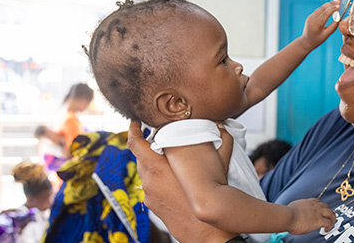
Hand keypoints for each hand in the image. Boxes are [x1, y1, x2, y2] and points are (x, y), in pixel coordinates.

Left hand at [127, 121, 237, 242]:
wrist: (209, 236)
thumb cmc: (213, 202)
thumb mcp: (219, 167)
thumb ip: (221, 143)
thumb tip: (221, 127)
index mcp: (159, 170)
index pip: (135, 144)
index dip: (132, 130)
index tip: (135, 122)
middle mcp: (150, 182)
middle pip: (141, 157)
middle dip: (149, 146)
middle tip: (161, 137)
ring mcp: (150, 196)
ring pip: (146, 173)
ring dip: (154, 163)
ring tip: (171, 159)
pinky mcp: (154, 207)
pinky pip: (152, 187)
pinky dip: (158, 178)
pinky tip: (175, 179)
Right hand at [287, 198, 335, 234]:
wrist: (288, 216)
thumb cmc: (288, 214)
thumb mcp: (294, 207)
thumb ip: (298, 209)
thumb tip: (295, 213)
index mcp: (308, 202)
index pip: (318, 202)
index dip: (320, 207)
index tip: (319, 212)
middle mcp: (315, 206)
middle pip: (327, 206)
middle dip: (328, 212)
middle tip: (327, 218)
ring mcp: (318, 213)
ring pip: (331, 213)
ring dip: (332, 219)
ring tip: (330, 224)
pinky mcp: (319, 220)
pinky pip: (329, 223)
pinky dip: (330, 226)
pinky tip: (326, 229)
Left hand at [299, 0, 340, 50]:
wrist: (306, 41)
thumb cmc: (317, 40)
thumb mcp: (326, 35)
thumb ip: (333, 27)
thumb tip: (340, 19)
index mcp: (316, 24)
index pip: (325, 14)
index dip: (333, 9)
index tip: (339, 6)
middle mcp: (312, 19)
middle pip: (323, 9)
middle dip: (331, 4)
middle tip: (338, 0)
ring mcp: (310, 17)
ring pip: (320, 8)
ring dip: (328, 4)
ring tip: (335, 1)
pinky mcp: (310, 16)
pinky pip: (318, 10)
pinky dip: (324, 7)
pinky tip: (329, 5)